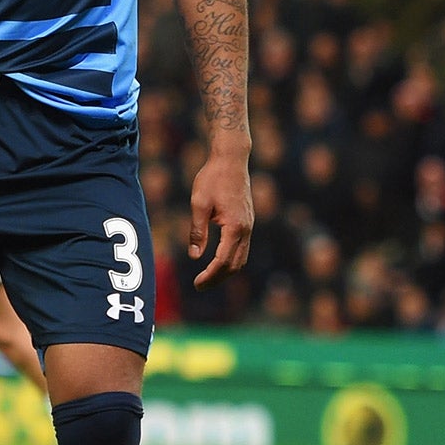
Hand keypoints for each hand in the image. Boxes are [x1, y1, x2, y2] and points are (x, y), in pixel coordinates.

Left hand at [187, 146, 252, 288]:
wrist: (232, 159)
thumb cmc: (213, 178)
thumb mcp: (199, 204)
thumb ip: (197, 231)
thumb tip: (194, 256)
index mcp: (235, 227)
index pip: (223, 261)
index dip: (210, 276)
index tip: (196, 284)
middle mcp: (246, 229)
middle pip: (235, 265)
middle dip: (218, 278)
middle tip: (199, 285)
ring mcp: (249, 225)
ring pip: (242, 258)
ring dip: (226, 271)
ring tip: (208, 277)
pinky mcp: (248, 221)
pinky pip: (242, 248)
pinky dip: (231, 259)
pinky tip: (217, 260)